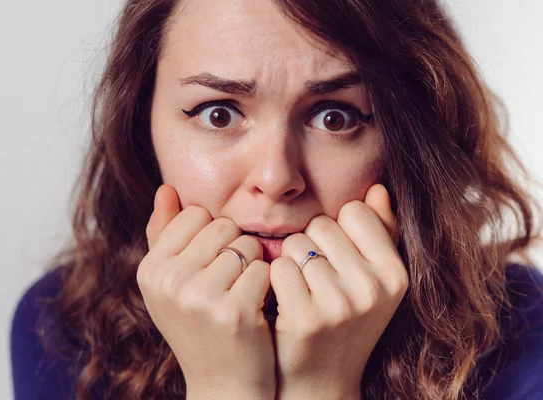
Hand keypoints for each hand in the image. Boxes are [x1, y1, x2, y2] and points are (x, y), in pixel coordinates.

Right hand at [137, 185, 275, 399]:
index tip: (211, 268)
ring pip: (246, 245)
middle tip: (229, 285)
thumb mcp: (172, 283)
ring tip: (241, 296)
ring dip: (253, 267)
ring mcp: (198, 297)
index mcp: (150, 269)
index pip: (196, 214)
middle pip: (223, 226)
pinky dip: (266, 285)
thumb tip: (166, 187)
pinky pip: (263, 269)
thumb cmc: (200, 325)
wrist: (223, 384)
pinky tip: (255, 309)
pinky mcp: (233, 311)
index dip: (213, 238)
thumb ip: (165, 234)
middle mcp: (168, 281)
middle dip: (235, 250)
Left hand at [270, 184, 407, 399]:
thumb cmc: (345, 322)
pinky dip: (275, 279)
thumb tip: (378, 188)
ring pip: (296, 244)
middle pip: (321, 224)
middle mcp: (373, 289)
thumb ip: (380, 233)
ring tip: (303, 292)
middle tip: (316, 280)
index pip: (354, 211)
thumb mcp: (373, 281)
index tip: (336, 259)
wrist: (321, 382)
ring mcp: (340, 305)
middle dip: (312, 245)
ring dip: (291, 262)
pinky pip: (278, 266)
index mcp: (395, 274)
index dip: (337, 231)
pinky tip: (285, 301)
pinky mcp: (306, 318)